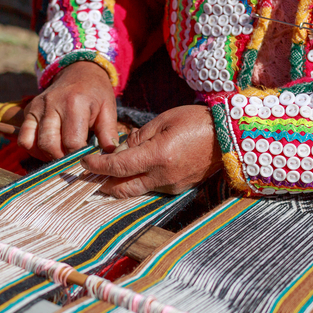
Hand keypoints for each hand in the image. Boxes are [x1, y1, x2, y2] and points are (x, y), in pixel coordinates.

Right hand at [18, 61, 117, 159]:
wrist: (78, 71)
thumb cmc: (95, 93)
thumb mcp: (108, 108)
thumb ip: (108, 132)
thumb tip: (110, 154)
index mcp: (74, 103)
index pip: (72, 141)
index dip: (79, 155)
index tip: (86, 158)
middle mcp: (52, 104)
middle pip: (50, 144)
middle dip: (62, 159)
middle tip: (73, 159)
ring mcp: (37, 107)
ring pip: (33, 143)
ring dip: (46, 155)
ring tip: (61, 154)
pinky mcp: (28, 110)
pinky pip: (23, 138)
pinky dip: (33, 148)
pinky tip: (47, 148)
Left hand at [80, 105, 221, 197]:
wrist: (229, 137)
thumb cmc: (196, 121)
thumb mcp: (163, 121)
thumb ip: (137, 138)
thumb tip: (117, 151)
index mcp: (157, 156)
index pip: (118, 167)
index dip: (98, 166)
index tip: (84, 162)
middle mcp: (163, 177)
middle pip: (123, 188)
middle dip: (102, 184)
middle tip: (87, 177)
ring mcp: (172, 186)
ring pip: (136, 191)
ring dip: (119, 185)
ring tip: (105, 176)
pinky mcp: (179, 189)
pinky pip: (151, 189)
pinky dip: (137, 183)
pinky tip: (131, 174)